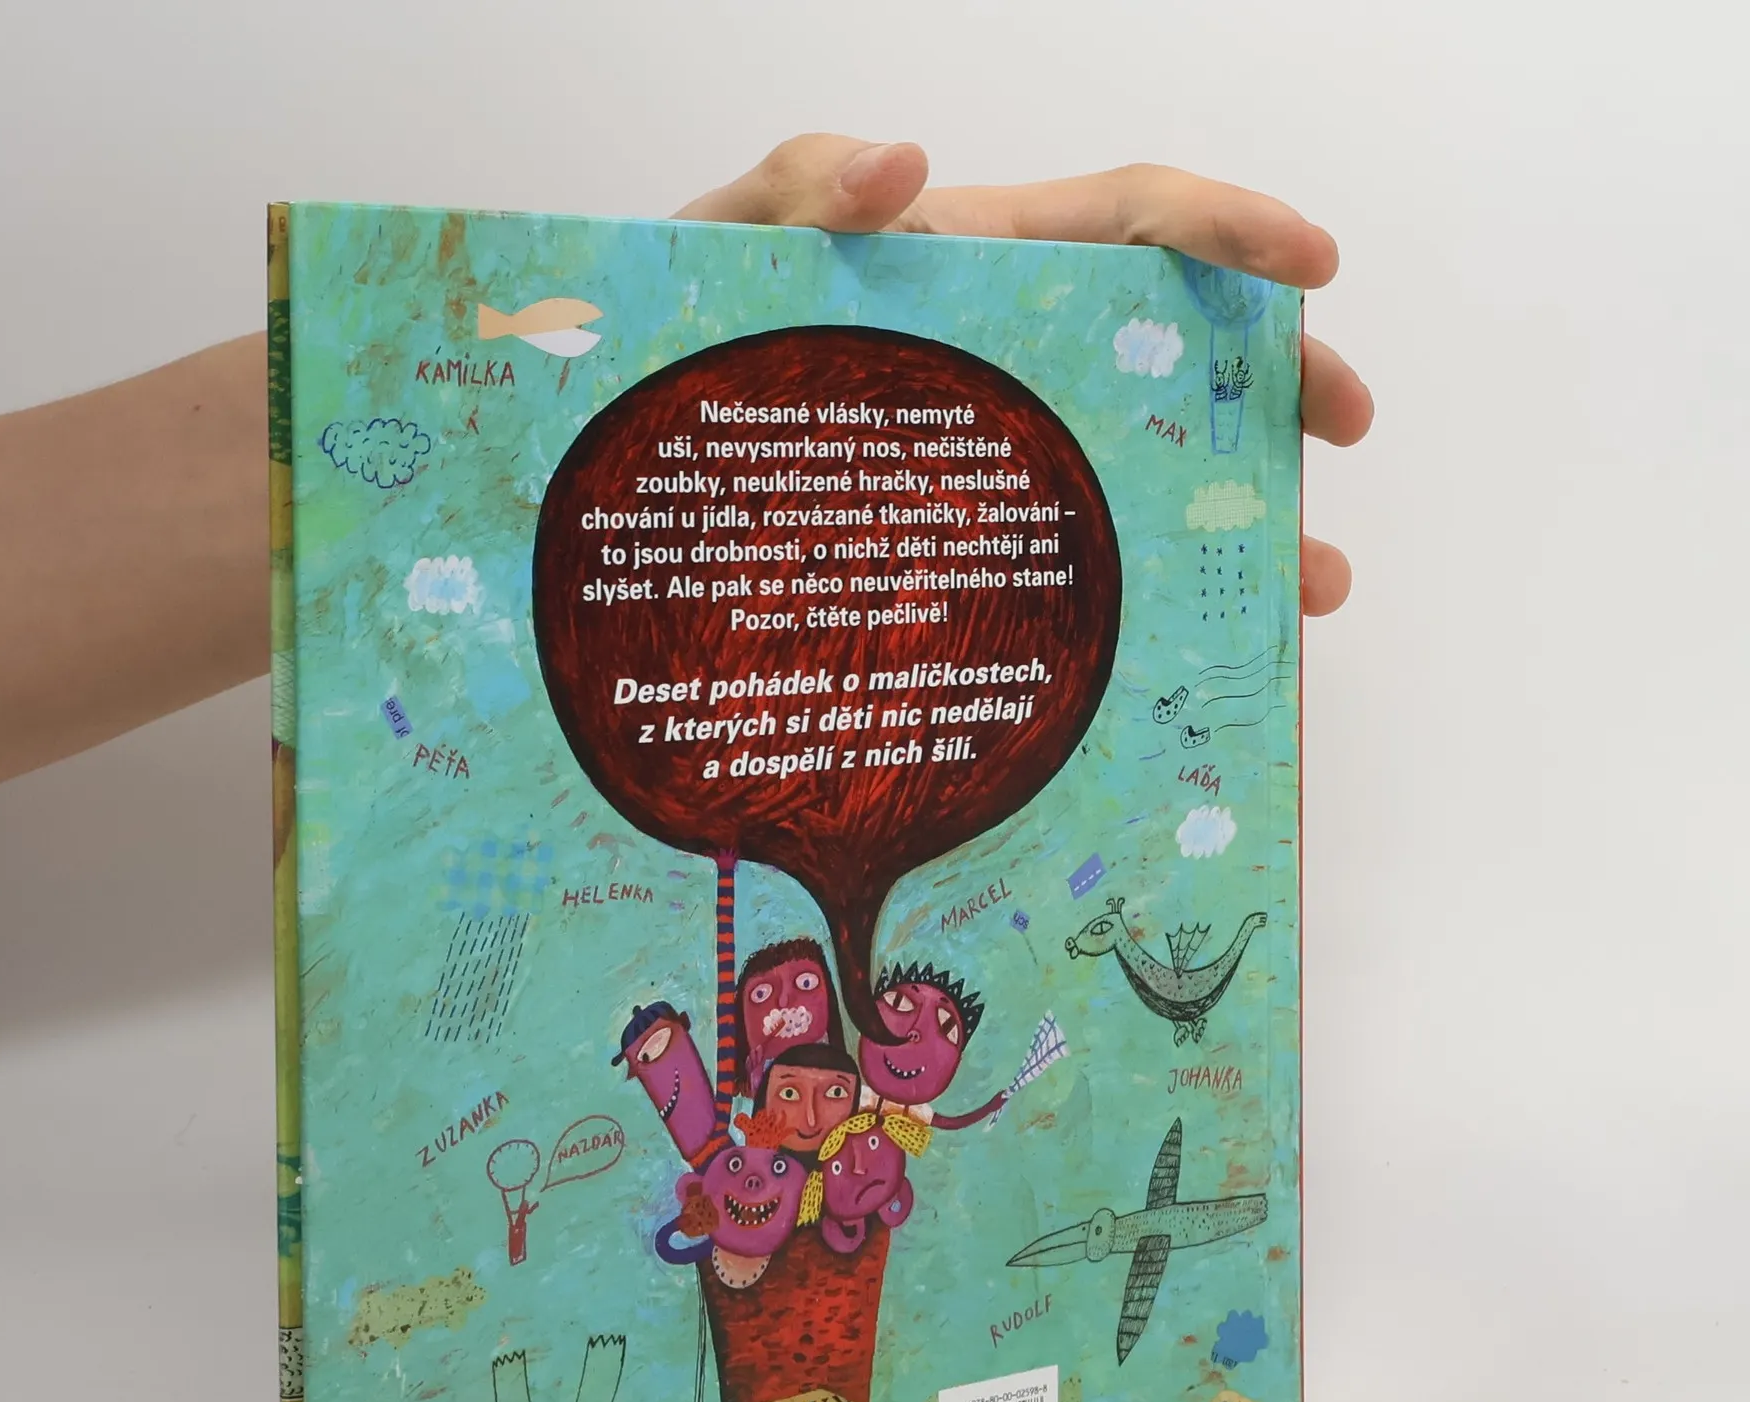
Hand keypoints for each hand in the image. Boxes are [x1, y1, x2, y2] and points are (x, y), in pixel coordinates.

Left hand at [678, 136, 1372, 615]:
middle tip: (1341, 432)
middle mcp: (1019, 356)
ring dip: (1240, 521)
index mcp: (984, 265)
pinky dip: (1146, 607)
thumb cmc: (686, 327)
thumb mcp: (730, 241)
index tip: (1314, 263)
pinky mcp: (972, 542)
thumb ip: (800, 186)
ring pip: (1150, 472)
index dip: (1231, 227)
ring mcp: (1006, 452)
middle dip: (1279, 382)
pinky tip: (1189, 658)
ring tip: (1306, 593)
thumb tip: (902, 167)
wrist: (637, 450)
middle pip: (1182, 352)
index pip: (1133, 221)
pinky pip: (1080, 565)